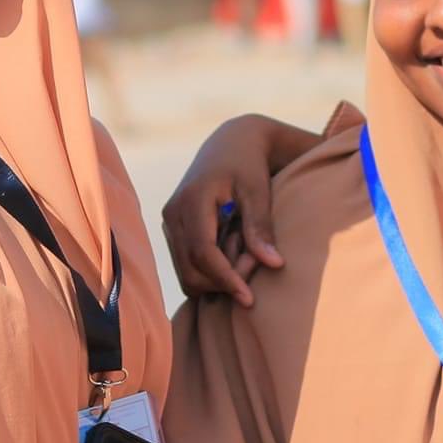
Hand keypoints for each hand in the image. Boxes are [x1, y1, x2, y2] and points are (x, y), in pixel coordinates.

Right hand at [162, 115, 291, 305]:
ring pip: (185, 272)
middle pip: (189, 269)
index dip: (225, 279)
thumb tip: (273, 265)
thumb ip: (261, 226)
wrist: (231, 143)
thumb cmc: (249, 165)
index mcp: (192, 199)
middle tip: (254, 281)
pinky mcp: (173, 229)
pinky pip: (186, 264)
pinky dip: (208, 273)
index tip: (250, 299)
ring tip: (246, 265)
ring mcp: (169, 222)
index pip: (203, 253)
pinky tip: (233, 261)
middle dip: (221, 284)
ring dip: (215, 281)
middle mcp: (173, 212)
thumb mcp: (259, 191)